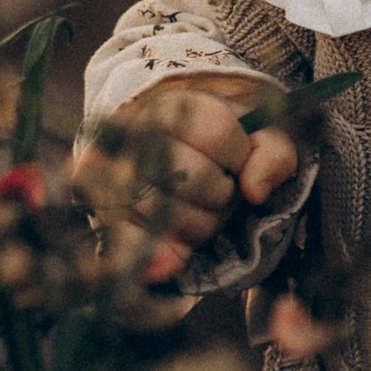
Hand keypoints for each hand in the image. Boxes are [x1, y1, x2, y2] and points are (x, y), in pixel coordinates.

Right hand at [74, 81, 299, 263]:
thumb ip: (271, 156)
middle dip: (219, 195)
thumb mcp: (255, 140)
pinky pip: (126, 236)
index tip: (236, 159)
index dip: (238, 155)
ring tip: (197, 211)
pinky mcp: (99, 207)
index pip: (218, 130)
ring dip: (197, 225)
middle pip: (193, 175)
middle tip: (218, 191)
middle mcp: (134, 132)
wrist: (158, 156)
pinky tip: (173, 264)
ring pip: (167, 211)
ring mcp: (111, 169)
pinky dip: (155, 255)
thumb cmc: (217, 151)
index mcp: (174, 106)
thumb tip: (254, 192)